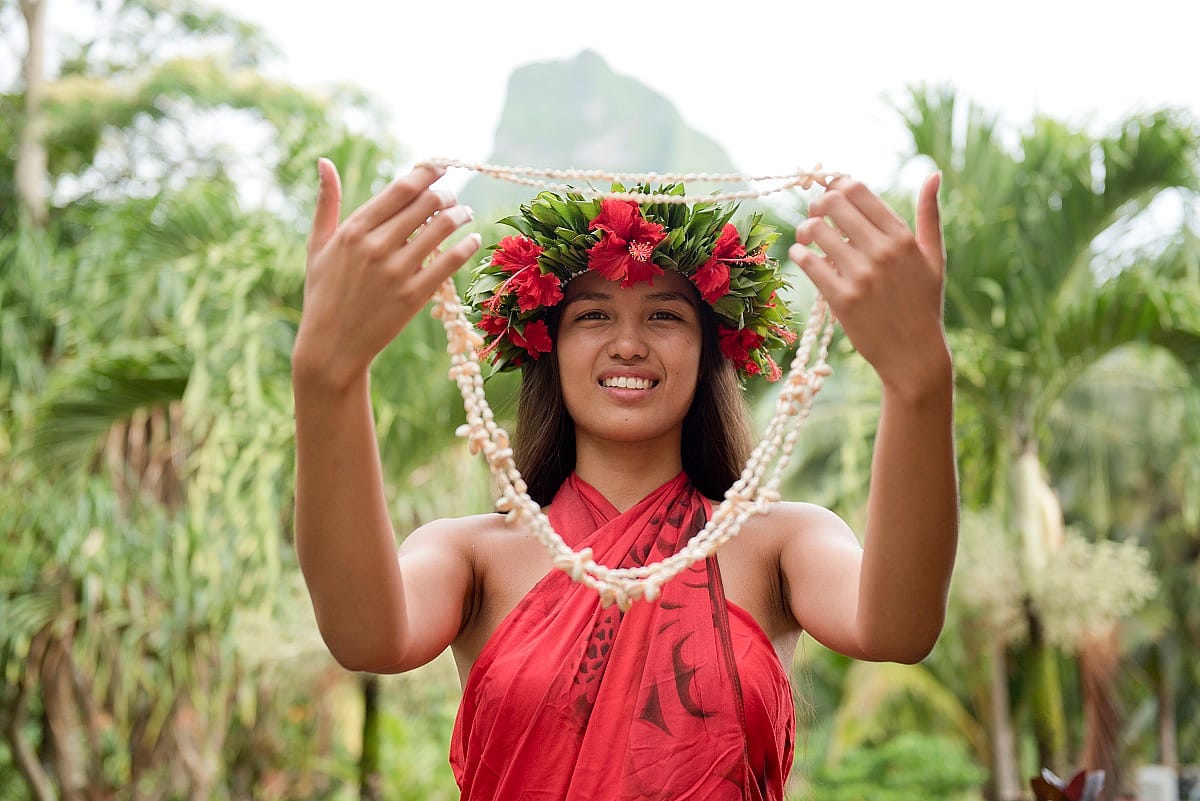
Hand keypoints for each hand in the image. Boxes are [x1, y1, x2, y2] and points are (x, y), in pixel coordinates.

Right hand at [294, 159, 481, 392]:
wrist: (331, 345)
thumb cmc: (323, 293)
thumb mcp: (316, 246)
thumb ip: (325, 202)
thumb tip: (324, 161)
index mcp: (353, 230)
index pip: (401, 188)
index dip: (427, 172)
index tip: (440, 167)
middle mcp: (376, 246)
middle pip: (427, 203)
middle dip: (446, 194)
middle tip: (452, 196)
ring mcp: (396, 272)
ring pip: (442, 228)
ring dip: (460, 214)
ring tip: (465, 213)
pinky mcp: (413, 296)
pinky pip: (450, 262)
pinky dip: (467, 246)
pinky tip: (473, 239)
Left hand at [788, 173, 949, 399]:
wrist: (913, 354)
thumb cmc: (923, 303)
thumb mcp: (934, 257)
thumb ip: (930, 214)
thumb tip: (933, 173)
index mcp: (903, 237)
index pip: (859, 191)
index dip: (837, 185)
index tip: (830, 193)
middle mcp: (882, 252)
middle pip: (833, 204)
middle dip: (817, 204)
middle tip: (815, 214)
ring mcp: (862, 276)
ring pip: (815, 231)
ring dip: (805, 229)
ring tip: (806, 236)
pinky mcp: (842, 299)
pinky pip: (808, 263)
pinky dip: (798, 254)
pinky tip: (801, 256)